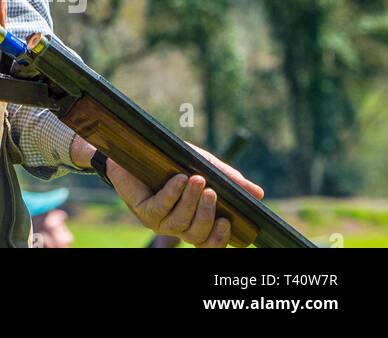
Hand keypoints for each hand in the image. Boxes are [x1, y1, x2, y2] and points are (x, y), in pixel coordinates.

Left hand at [78, 138, 264, 247]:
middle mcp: (177, 225)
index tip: (228, 222)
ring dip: (190, 202)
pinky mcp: (142, 210)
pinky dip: (172, 194)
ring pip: (179, 223)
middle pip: (197, 235)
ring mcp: (159, 220)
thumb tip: (259, 193)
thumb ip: (229, 179)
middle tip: (212, 191)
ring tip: (196, 180)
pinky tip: (179, 179)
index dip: (220, 238)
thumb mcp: (203, 165)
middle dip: (206, 214)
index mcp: (193, 220)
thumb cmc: (170, 160)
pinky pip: (161, 208)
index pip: (210, 242)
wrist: (133, 148)